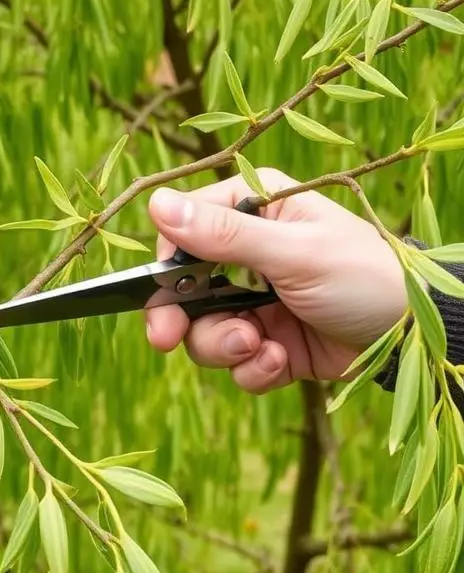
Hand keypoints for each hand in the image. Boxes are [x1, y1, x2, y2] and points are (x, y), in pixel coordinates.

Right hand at [144, 168, 407, 392]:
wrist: (417, 339)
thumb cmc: (365, 276)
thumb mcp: (293, 252)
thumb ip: (223, 234)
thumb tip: (156, 203)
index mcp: (257, 210)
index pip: (186, 228)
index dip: (168, 261)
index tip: (163, 289)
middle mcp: (250, 254)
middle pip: (183, 289)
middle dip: (181, 318)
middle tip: (167, 338)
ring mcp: (257, 302)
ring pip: (203, 331)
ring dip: (225, 346)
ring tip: (260, 347)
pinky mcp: (269, 343)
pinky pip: (235, 362)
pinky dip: (253, 368)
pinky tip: (282, 361)